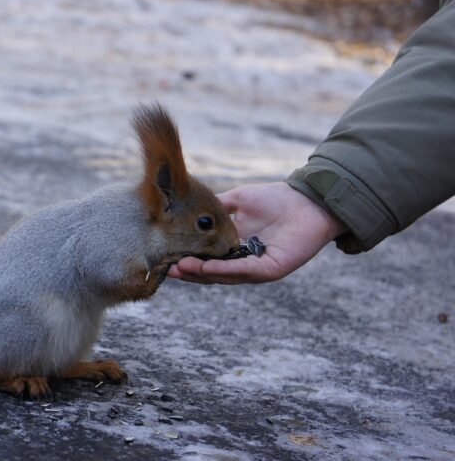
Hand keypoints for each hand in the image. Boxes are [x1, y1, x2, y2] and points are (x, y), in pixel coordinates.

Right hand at [167, 182, 346, 283]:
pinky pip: (243, 272)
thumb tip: (186, 206)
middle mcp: (243, 261)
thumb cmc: (275, 198)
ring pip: (224, 277)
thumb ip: (214, 206)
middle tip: (168, 268)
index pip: (205, 258)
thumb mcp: (237, 199)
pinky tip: (207, 267)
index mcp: (233, 247)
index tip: (166, 256)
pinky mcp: (271, 269)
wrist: (308, 199)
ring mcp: (256, 268)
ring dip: (201, 274)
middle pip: (211, 273)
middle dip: (189, 272)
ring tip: (180, 268)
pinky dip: (223, 270)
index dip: (186, 259)